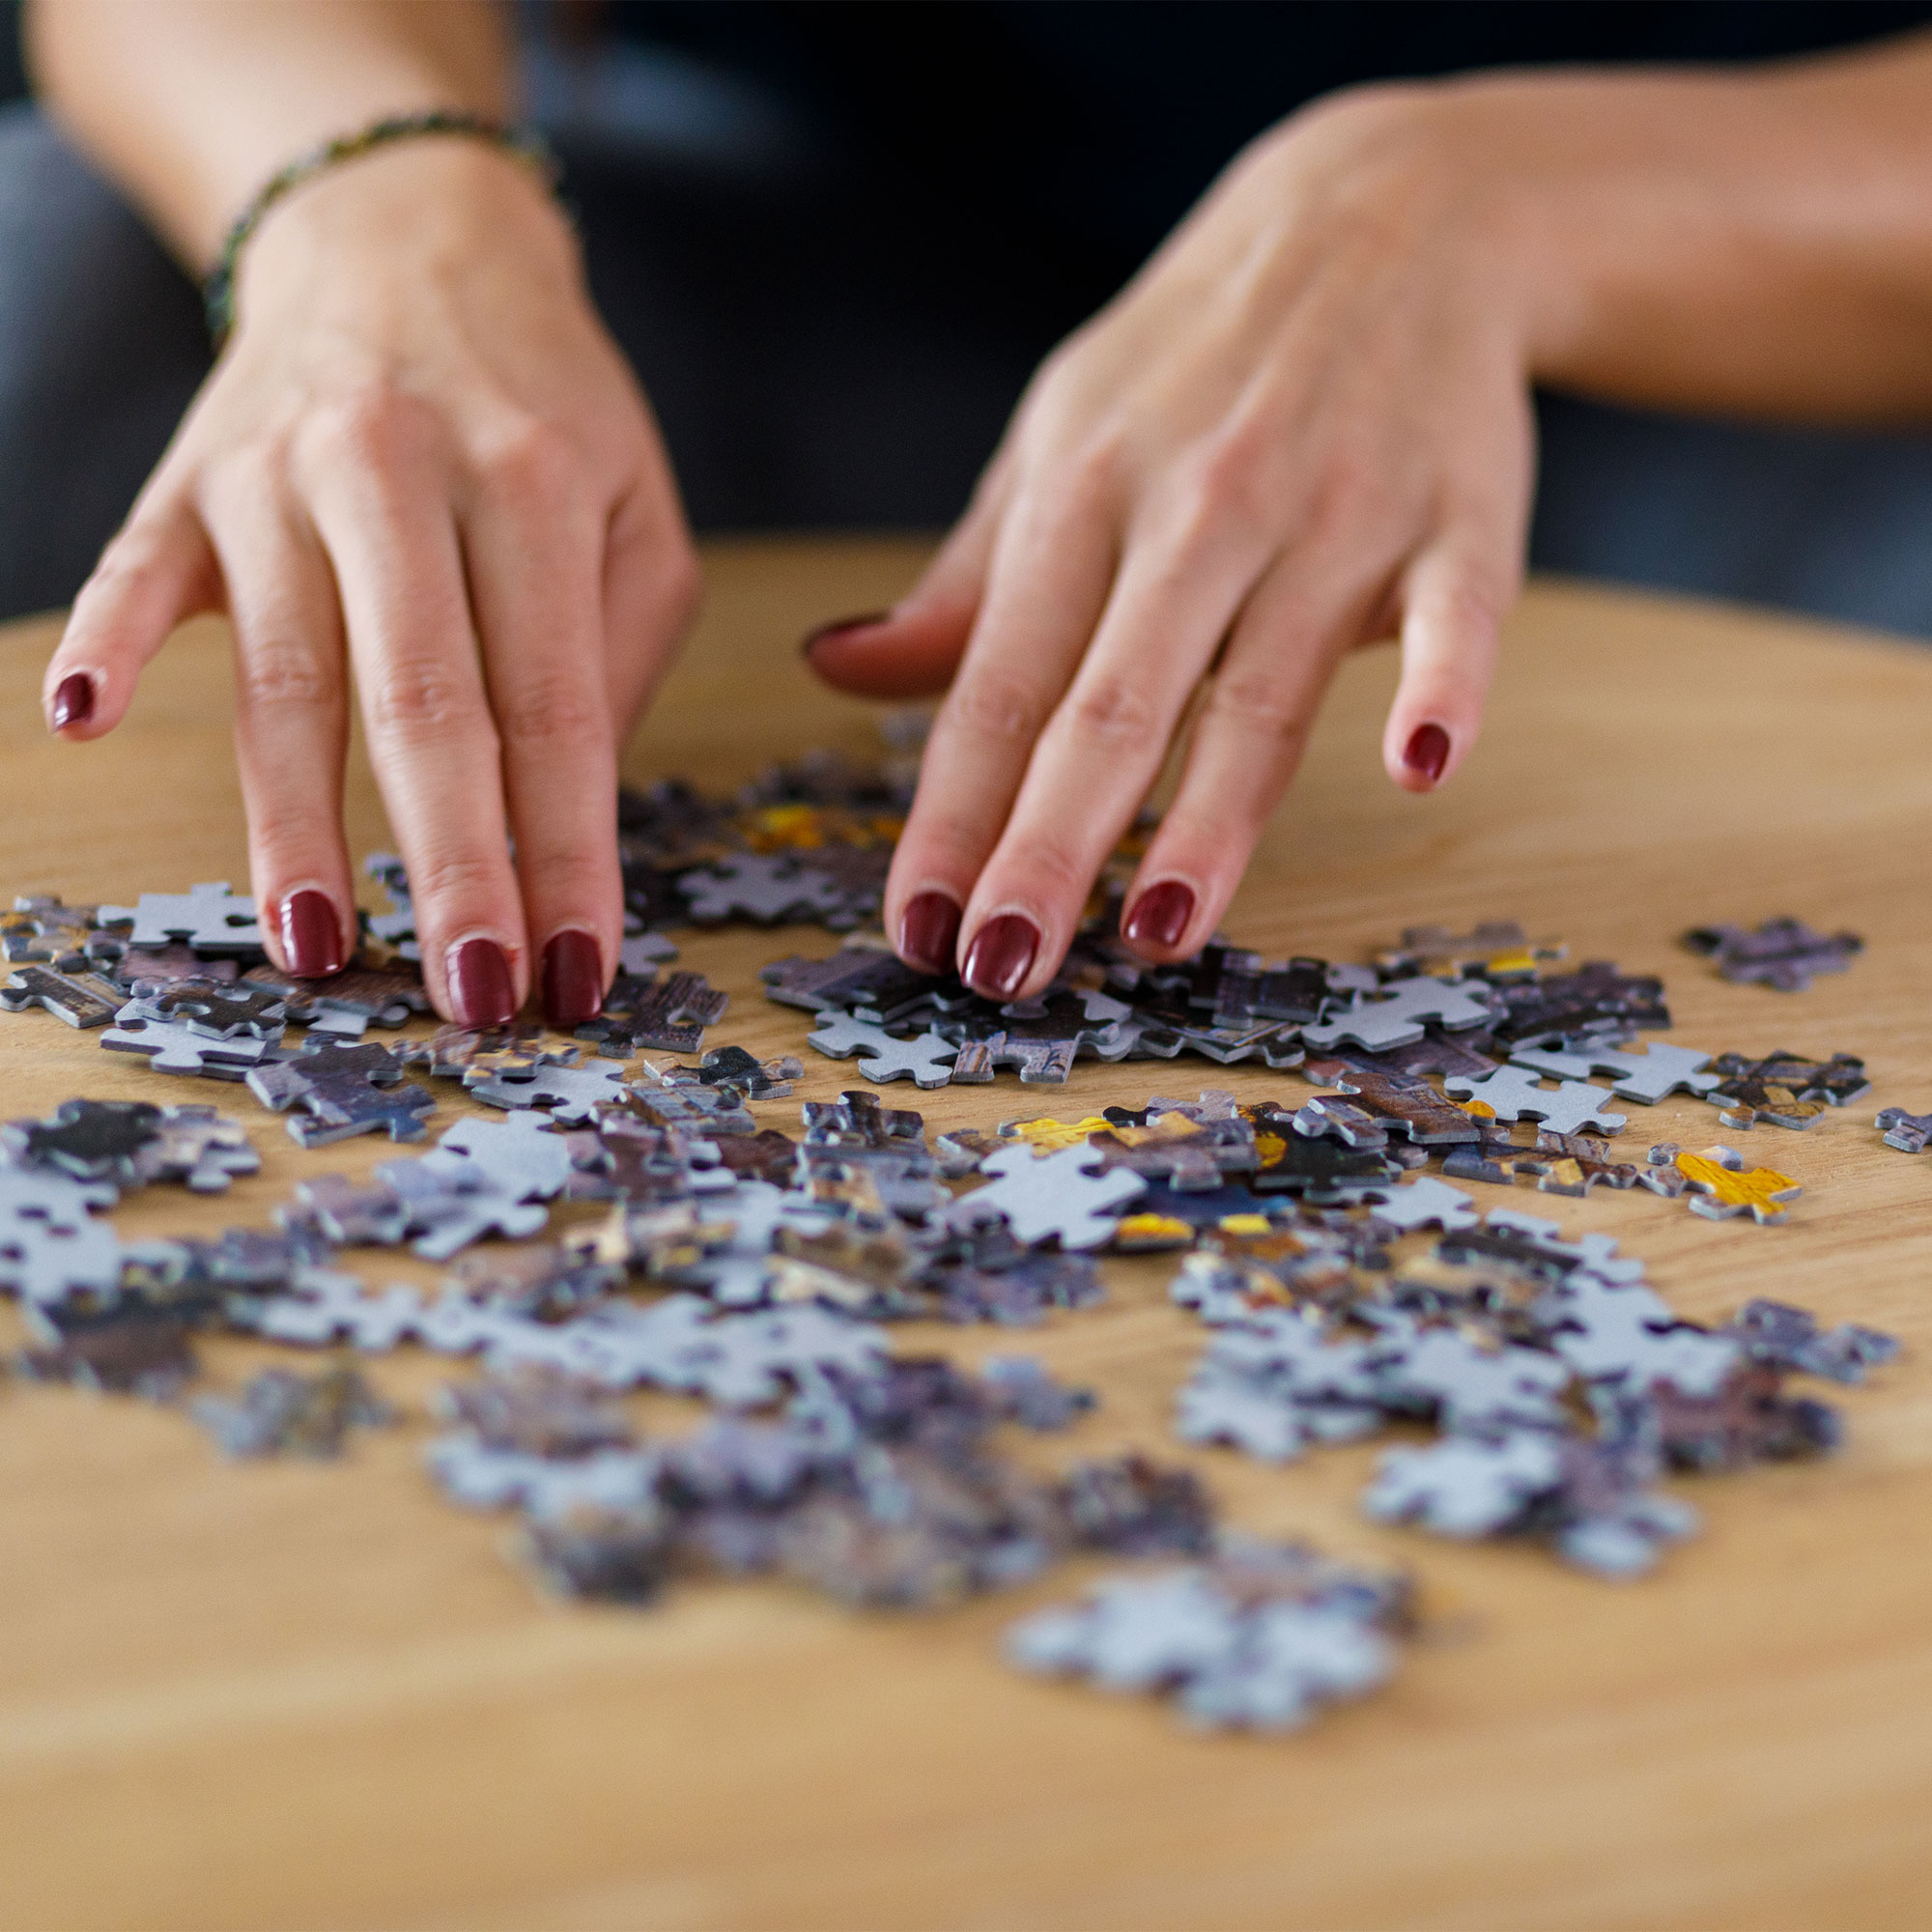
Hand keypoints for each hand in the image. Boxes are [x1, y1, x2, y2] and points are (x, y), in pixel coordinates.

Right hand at [41, 139, 698, 1025]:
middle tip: (469, 995)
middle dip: (454, 864)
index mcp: (536, 487)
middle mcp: (403, 473)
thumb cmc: (543, 411)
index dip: (567, 851)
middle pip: (425, 702)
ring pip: (288, 672)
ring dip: (295, 822)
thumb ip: (619, 650)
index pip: (557, 708)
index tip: (576, 970)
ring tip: (316, 947)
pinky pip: (140, 570)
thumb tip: (567, 808)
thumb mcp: (635, 510)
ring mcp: (280, 473)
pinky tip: (89, 722)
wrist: (406, 242)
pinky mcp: (190, 479)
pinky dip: (109, 640)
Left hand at [805, 83, 1536, 997]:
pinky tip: (1415, 768)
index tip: (916, 925)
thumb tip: (836, 672)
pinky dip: (1439, 684)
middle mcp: (1196, 511)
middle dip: (1047, 845)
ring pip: (1259, 690)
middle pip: (1109, 704)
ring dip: (1207, 819)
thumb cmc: (1193, 359)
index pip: (998, 684)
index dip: (951, 812)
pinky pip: (1454, 614)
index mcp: (1082, 496)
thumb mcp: (1057, 441)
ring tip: (1156, 935)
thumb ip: (964, 581)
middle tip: (1001, 969)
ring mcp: (1332, 514)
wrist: (1389, 212)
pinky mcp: (1460, 517)